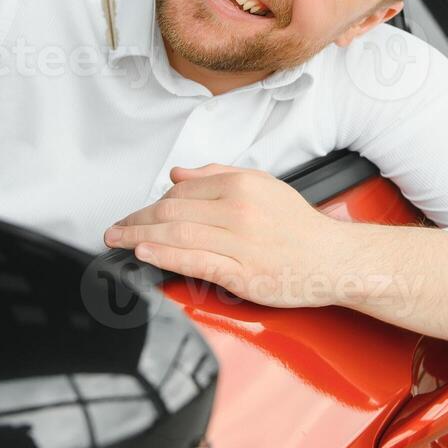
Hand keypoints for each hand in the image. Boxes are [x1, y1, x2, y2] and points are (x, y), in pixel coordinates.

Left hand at [102, 164, 362, 308]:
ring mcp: (239, 242)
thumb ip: (218, 176)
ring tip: (119, 240)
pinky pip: (194, 262)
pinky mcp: (241, 273)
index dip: (151, 203)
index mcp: (241, 185)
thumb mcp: (262, 186)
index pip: (181, 191)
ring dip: (140, 237)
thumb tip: (178, 174)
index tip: (136, 214)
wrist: (334, 259)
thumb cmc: (298, 227)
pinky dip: (164, 256)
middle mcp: (238, 210)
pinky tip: (144, 253)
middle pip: (171, 212)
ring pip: (176, 235)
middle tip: (114, 229)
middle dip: (136, 220)